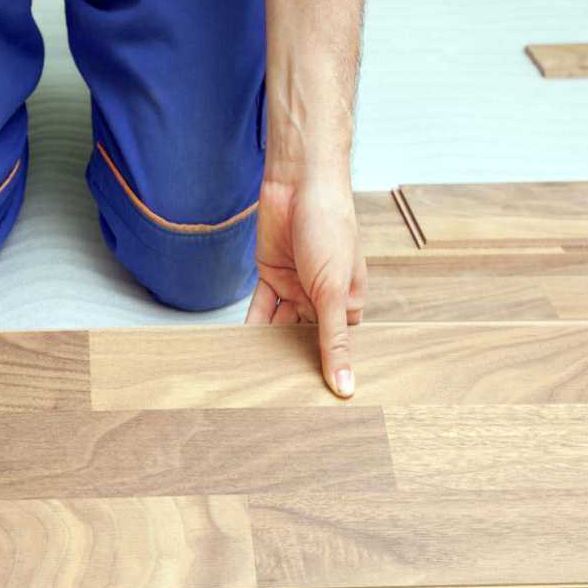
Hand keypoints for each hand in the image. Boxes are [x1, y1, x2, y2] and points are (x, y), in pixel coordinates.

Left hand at [246, 175, 367, 397]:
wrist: (299, 183)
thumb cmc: (330, 227)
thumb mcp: (334, 291)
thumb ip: (335, 340)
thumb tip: (346, 385)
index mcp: (349, 302)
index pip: (338, 346)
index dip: (327, 370)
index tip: (314, 404)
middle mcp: (322, 297)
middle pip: (306, 339)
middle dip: (293, 362)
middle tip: (278, 399)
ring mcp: (296, 286)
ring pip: (280, 326)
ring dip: (268, 347)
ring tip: (254, 379)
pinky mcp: (271, 275)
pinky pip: (260, 308)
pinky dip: (251, 326)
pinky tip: (239, 349)